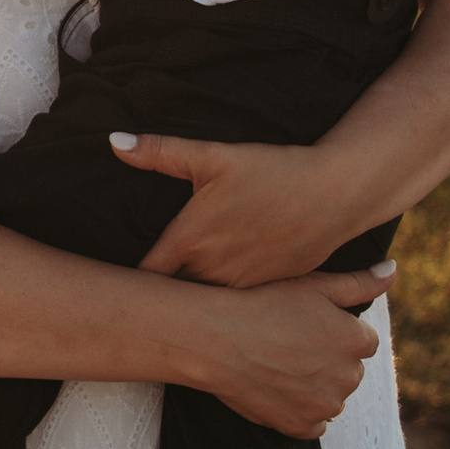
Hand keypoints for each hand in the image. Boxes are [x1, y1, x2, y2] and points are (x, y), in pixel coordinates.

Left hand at [114, 131, 365, 286]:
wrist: (336, 192)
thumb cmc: (273, 171)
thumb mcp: (213, 155)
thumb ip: (158, 151)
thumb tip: (114, 141)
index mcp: (190, 241)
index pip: (145, 278)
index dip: (125, 284)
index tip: (116, 283)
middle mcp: (212, 271)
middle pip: (171, 298)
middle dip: (156, 299)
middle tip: (136, 296)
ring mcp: (241, 286)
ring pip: (204, 306)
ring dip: (190, 305)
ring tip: (172, 305)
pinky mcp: (267, 291)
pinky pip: (235, 307)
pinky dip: (222, 307)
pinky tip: (217, 304)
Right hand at [180, 264, 393, 437]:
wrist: (213, 337)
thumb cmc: (262, 302)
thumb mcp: (314, 284)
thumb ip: (359, 283)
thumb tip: (393, 271)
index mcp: (357, 341)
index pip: (362, 340)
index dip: (333, 331)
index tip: (304, 325)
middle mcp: (349, 377)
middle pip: (348, 370)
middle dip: (327, 360)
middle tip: (287, 342)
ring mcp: (324, 406)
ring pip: (331, 397)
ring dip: (315, 387)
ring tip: (278, 364)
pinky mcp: (300, 427)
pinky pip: (313, 423)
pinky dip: (300, 411)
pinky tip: (277, 388)